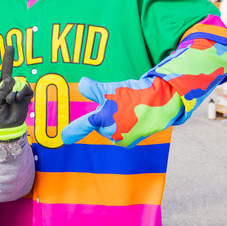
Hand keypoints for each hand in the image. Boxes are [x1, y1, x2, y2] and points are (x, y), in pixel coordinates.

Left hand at [0, 46, 32, 141]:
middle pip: (7, 69)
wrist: (8, 127)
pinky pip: (25, 88)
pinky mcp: (25, 94)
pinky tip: (17, 99)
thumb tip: (11, 80)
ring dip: (12, 91)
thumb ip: (0, 91)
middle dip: (8, 58)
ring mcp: (16, 89)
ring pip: (15, 81)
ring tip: (9, 101)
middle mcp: (6, 86)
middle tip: (10, 47)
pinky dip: (21, 93)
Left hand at [61, 76, 182, 146]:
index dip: (73, 131)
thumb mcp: (110, 89)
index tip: (64, 138)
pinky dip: (126, 124)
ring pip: (112, 127)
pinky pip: (122, 132)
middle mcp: (111, 133)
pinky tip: (135, 115)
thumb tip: (82, 84)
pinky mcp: (133, 141)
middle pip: (100, 124)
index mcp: (102, 120)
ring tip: (129, 108)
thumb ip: (93, 89)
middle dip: (106, 114)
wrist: (162, 102)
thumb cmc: (134, 94)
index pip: (83, 124)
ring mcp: (122, 139)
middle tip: (119, 103)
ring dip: (116, 118)